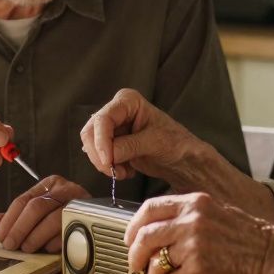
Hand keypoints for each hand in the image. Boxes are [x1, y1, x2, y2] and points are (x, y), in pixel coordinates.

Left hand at [0, 175, 89, 252]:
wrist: (99, 216)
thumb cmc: (64, 215)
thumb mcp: (37, 212)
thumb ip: (15, 217)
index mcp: (49, 184)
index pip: (23, 200)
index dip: (9, 220)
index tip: (0, 237)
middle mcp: (64, 189)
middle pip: (37, 207)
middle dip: (20, 228)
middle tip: (10, 245)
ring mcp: (79, 202)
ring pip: (53, 218)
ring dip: (36, 236)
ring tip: (27, 248)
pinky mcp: (89, 217)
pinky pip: (69, 229)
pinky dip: (55, 241)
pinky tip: (47, 249)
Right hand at [80, 88, 204, 184]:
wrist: (183, 160)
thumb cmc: (176, 144)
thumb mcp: (155, 143)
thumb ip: (130, 146)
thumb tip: (109, 155)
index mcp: (128, 101)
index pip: (103, 119)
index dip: (101, 142)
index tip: (108, 161)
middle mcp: (116, 111)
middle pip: (91, 132)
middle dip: (100, 155)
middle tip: (113, 171)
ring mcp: (113, 128)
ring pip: (91, 146)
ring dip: (104, 164)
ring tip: (124, 172)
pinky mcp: (112, 144)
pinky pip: (98, 156)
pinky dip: (110, 167)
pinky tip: (127, 170)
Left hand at [124, 193, 273, 273]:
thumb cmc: (250, 236)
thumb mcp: (216, 212)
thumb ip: (187, 217)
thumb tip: (157, 232)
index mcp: (194, 202)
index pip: (149, 208)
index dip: (133, 226)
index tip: (129, 238)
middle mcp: (192, 220)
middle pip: (145, 236)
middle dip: (134, 254)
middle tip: (135, 265)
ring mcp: (195, 244)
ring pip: (157, 261)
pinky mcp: (201, 268)